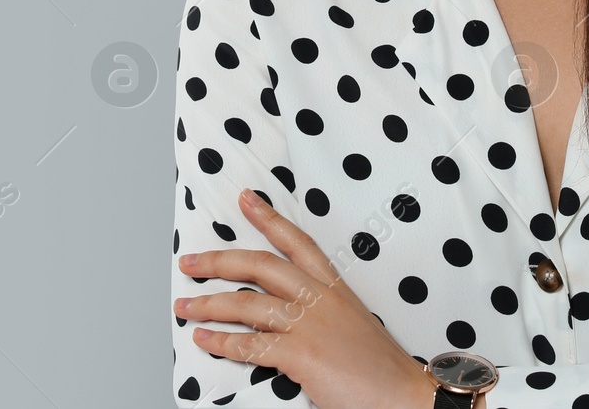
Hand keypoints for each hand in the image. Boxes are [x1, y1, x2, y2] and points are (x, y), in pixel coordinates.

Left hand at [174, 187, 435, 408]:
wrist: (404, 395)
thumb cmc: (378, 368)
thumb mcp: (351, 324)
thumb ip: (319, 311)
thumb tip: (282, 313)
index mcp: (334, 288)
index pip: (297, 242)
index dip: (268, 219)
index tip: (245, 200)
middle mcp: (320, 299)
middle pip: (260, 265)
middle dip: (219, 261)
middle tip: (190, 262)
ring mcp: (310, 324)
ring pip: (247, 303)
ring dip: (210, 304)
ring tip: (185, 307)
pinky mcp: (301, 354)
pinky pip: (250, 344)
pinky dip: (221, 342)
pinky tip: (205, 339)